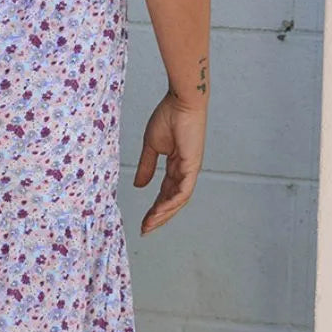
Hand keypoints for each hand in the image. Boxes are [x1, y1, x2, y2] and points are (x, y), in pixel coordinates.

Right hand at [133, 89, 206, 232]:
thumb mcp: (151, 146)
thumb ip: (146, 167)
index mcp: (176, 165)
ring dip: (163, 214)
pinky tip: (159, 211)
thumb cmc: (168, 117)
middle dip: (159, 216)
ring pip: (178, 200)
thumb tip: (138, 185)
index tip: (142, 220)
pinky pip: (183, 191)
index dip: (154, 207)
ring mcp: (190, 169)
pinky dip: (171, 203)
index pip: (165, 192)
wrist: (180, 101)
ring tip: (149, 224)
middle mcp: (185, 171)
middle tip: (144, 229)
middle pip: (172, 201)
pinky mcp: (193, 166)